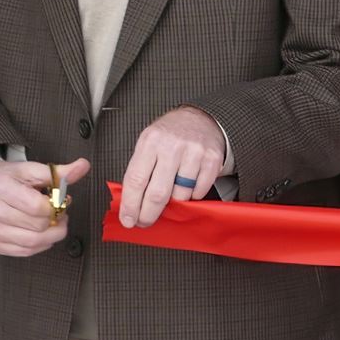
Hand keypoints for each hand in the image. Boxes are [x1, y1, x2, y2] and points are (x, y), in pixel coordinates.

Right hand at [0, 157, 88, 257]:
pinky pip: (24, 252)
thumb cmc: (4, 179)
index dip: (56, 207)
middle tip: (59, 212)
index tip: (60, 201)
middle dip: (56, 221)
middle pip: (37, 227)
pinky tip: (42, 234)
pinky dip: (40, 245)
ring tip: (54, 224)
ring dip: (52, 236)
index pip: (38, 207)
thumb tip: (83, 166)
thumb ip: (57, 172)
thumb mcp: (29, 169)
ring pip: (33, 243)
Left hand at [115, 106, 226, 229]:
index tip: (127, 220)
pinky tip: (188, 185)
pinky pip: (199, 191)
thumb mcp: (148, 144)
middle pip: (157, 193)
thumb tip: (129, 205)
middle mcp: (171, 146)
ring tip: (171, 192)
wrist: (200, 118)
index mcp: (150, 142)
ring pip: (180, 195)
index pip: (135, 180)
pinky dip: (192, 195)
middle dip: (148, 214)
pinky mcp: (212, 160)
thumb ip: (139, 170)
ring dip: (174, 202)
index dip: (130, 205)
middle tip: (144, 222)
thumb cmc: (169, 136)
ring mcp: (193, 152)